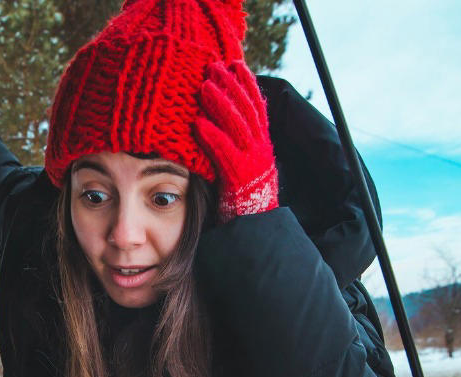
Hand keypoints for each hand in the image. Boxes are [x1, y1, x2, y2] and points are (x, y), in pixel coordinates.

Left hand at [194, 61, 278, 222]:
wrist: (254, 228)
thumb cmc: (243, 197)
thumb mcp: (244, 165)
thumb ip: (237, 145)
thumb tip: (224, 123)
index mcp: (263, 145)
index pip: (257, 107)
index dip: (247, 84)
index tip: (235, 65)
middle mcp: (261, 149)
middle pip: (247, 110)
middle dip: (231, 86)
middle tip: (214, 68)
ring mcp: (252, 163)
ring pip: (238, 126)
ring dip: (221, 104)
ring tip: (204, 87)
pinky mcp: (239, 177)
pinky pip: (225, 152)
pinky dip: (212, 137)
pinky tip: (198, 124)